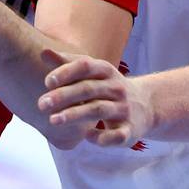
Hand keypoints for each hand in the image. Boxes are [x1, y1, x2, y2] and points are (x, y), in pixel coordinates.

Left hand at [38, 51, 155, 146]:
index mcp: (106, 71)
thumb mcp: (92, 73)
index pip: (86, 66)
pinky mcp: (129, 130)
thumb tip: (43, 52)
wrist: (146, 105)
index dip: (66, 72)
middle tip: (41, 104)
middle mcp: (116, 88)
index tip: (47, 82)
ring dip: (74, 115)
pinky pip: (117, 135)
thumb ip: (68, 64)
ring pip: (99, 110)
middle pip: (88, 89)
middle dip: (63, 96)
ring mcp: (124, 109)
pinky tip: (86, 136)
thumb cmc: (108, 87)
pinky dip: (102, 137)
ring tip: (52, 120)